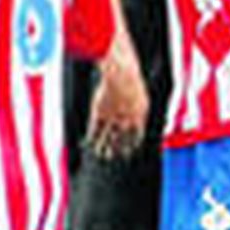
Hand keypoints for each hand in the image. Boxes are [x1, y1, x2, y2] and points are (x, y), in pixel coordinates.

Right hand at [85, 40, 147, 159]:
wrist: (122, 73)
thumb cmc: (131, 80)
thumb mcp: (140, 95)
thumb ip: (139, 109)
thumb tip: (138, 119)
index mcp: (139, 116)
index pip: (136, 136)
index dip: (132, 144)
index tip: (129, 151)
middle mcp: (127, 120)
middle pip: (122, 139)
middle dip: (118, 149)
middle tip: (115, 156)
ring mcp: (113, 117)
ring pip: (108, 137)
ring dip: (104, 147)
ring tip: (102, 155)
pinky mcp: (100, 113)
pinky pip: (95, 129)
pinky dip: (92, 137)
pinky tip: (89, 143)